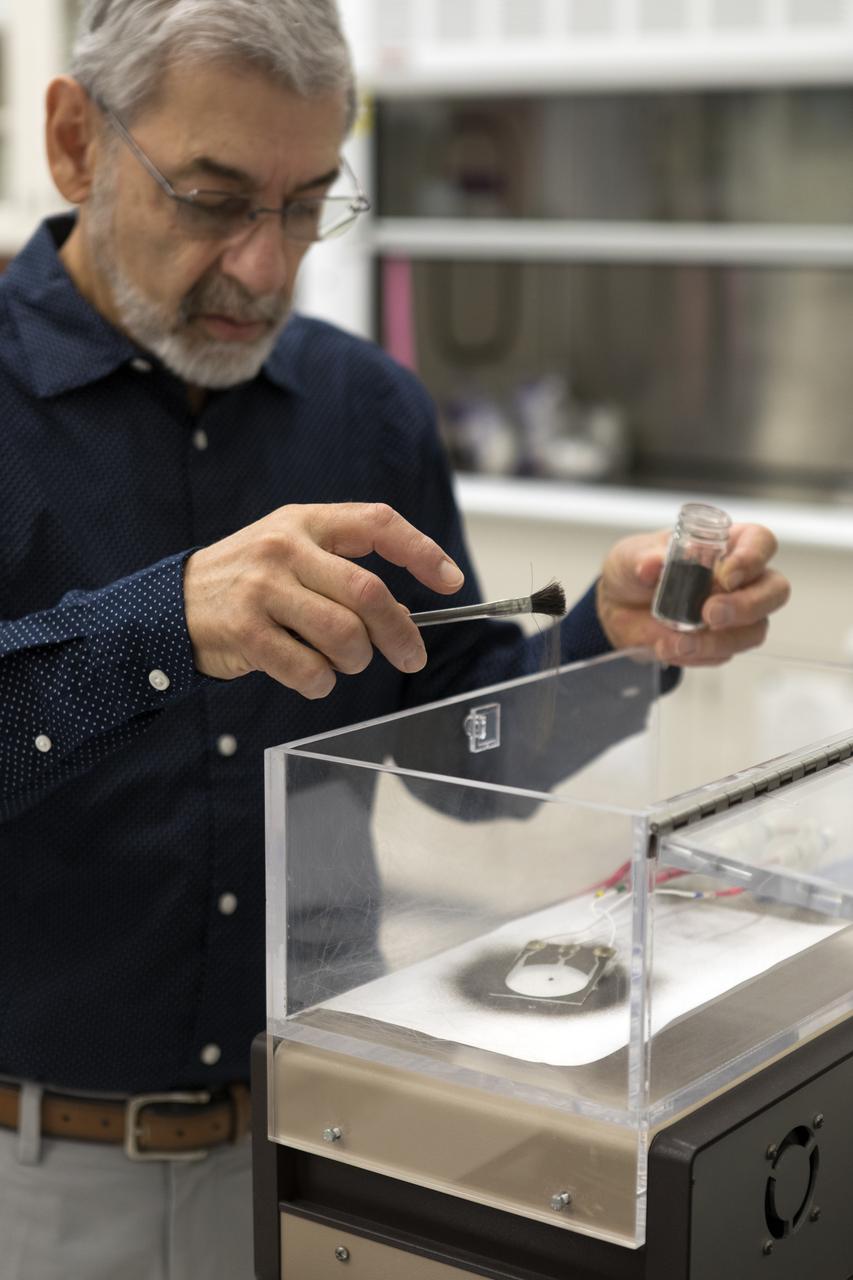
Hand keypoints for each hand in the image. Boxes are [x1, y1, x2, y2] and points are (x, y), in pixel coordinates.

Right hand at [183, 503, 463, 697]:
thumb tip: (402, 615)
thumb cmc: (247, 581)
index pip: (378, 523)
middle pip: (368, 593)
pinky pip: (309, 669)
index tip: (450, 582)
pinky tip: (312, 677)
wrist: (171, 605)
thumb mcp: (289, 550)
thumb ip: (340, 567)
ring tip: (344, 663)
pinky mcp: (246, 632)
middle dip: (400, 632)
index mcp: (305, 521)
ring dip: (356, 661)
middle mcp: (285, 548)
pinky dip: (322, 683)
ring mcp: (263, 590)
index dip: (422, 552)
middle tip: (411, 656)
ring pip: (344, 635)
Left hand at [595, 523, 790, 665]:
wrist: (618, 609)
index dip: (752, 558)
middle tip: (710, 615)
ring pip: (755, 630)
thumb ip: (643, 558)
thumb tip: (651, 565)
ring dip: (719, 641)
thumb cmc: (635, 570)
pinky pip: (724, 654)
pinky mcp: (721, 643)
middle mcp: (741, 579)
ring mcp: (737, 614)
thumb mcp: (630, 556)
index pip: (760, 543)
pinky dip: (698, 655)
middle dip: (747, 606)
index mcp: (726, 544)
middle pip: (774, 590)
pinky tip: (669, 649)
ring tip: (678, 643)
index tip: (727, 576)